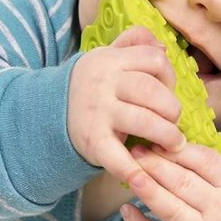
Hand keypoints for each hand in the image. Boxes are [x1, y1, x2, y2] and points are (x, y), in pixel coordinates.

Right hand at [68, 26, 185, 185]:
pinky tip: (147, 177)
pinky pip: (119, 157)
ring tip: (174, 143)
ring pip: (145, 121)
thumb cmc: (92, 84)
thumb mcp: (108, 56)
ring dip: (168, 135)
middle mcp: (103, 83)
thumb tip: (163, 46)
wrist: (46, 112)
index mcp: (110, 59)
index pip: (154, 59)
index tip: (168, 90)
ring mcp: (98, 113)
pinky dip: (135, 170)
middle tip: (175, 120)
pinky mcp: (92, 142)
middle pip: (152, 91)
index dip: (170, 75)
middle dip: (172, 108)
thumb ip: (135, 43)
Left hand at [120, 143, 220, 220]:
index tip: (155, 139)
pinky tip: (126, 209)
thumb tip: (163, 137)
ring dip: (149, 191)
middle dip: (156, 165)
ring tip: (131, 175)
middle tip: (135, 151)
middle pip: (184, 184)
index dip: (177, 150)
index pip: (204, 161)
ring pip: (172, 211)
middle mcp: (218, 208)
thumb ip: (201, 160)